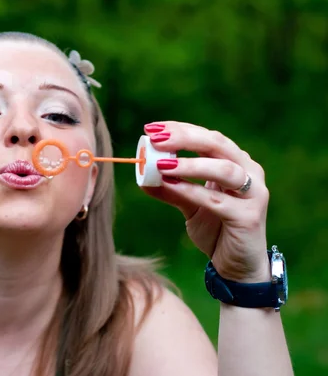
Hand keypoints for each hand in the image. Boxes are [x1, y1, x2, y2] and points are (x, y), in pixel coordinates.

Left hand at [140, 121, 270, 282]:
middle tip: (156, 138)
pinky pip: (217, 200)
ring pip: (223, 169)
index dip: (180, 129)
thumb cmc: (217, 230)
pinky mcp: (249, 217)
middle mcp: (249, 172)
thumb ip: (170, 190)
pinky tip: (170, 185)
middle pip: (217, 144)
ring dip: (190, 164)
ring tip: (161, 163)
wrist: (238, 267)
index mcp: (236, 163)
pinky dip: (192, 190)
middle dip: (185, 138)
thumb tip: (142, 176)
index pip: (207, 137)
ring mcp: (253, 194)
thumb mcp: (189, 205)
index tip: (151, 128)